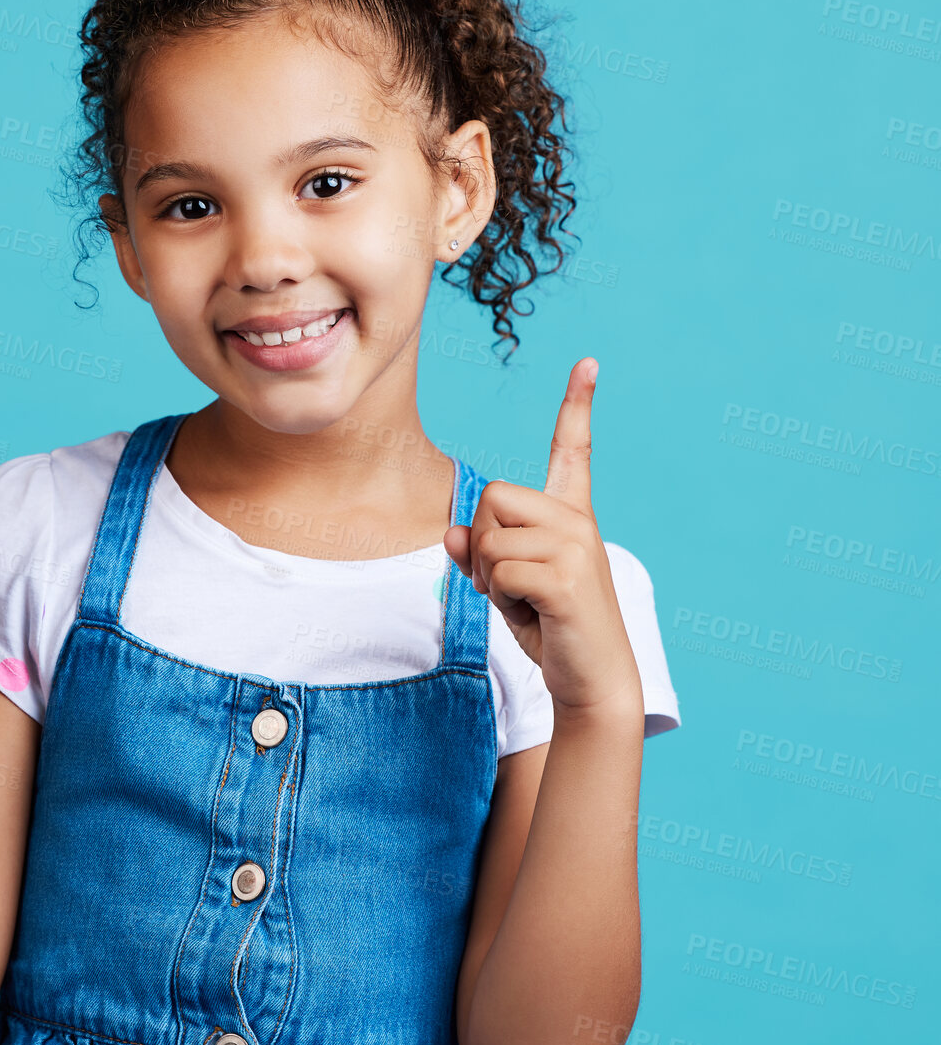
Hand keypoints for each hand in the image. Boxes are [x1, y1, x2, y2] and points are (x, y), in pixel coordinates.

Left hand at [443, 357, 641, 716]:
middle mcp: (577, 519)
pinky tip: (532, 613)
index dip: (577, 405)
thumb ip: (479, 554)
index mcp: (570, 514)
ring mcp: (576, 544)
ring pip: (489, 536)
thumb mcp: (508, 586)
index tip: (588, 363)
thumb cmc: (552, 630)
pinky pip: (498, 568)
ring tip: (523, 600)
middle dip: (482, 544)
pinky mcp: (567, 574)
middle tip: (509, 583)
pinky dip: (500, 596)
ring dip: (489, 576)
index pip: (572, 449)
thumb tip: (453, 533)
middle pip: (491, 497)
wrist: (591, 681)